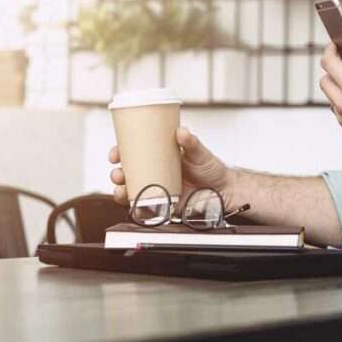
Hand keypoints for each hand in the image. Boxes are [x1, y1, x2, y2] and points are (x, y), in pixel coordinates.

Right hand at [109, 127, 232, 204]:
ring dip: (121, 191)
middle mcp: (156, 174)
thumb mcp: (200, 152)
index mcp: (160, 158)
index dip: (120, 153)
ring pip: (132, 191)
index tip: (115, 153)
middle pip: (128, 173)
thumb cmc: (211, 169)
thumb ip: (192, 142)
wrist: (226, 190)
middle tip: (119, 173)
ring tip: (121, 189)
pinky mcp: (165, 206)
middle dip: (117, 173)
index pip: (134, 153)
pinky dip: (136, 208)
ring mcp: (159, 190)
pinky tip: (133, 205)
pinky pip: (146, 209)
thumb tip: (181, 131)